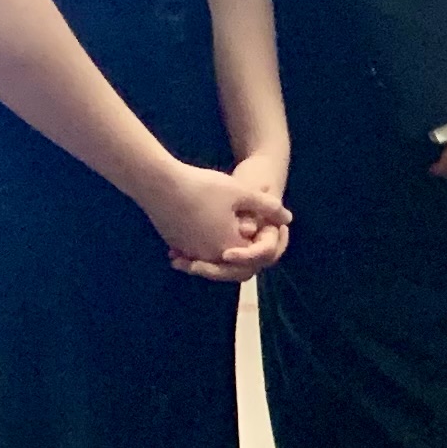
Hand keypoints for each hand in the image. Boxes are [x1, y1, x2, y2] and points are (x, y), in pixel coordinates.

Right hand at [151, 160, 291, 281]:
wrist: (158, 184)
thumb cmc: (203, 187)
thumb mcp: (241, 193)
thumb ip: (267, 207)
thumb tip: (288, 218)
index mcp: (229, 248)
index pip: (255, 257)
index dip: (266, 243)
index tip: (269, 227)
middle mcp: (208, 256)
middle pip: (234, 263)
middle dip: (246, 251)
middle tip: (255, 233)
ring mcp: (189, 252)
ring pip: (213, 257)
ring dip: (225, 246)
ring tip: (235, 226)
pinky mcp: (175, 243)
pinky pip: (195, 250)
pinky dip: (206, 242)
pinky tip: (209, 224)